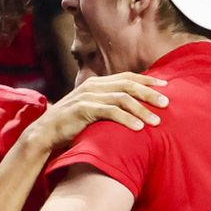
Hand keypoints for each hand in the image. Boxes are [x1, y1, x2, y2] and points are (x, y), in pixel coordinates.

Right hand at [27, 72, 168, 151]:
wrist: (44, 133)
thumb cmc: (69, 125)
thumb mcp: (90, 110)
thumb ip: (106, 105)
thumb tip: (130, 109)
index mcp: (96, 83)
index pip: (126, 77)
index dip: (147, 80)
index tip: (165, 86)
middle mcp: (93, 86)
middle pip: (128, 84)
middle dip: (149, 93)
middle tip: (167, 103)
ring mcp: (88, 97)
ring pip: (122, 98)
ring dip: (142, 109)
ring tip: (156, 120)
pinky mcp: (83, 109)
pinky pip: (110, 112)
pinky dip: (126, 119)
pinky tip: (138, 128)